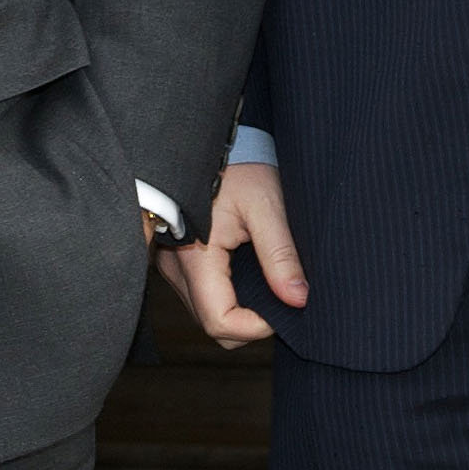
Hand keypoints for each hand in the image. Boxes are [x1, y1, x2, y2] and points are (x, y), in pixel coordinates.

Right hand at [155, 162, 307, 347]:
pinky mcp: (174, 260)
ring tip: (263, 277)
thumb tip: (298, 300)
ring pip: (205, 312)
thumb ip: (280, 255)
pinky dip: (226, 294)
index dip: (255, 327)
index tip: (283, 306)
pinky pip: (200, 295)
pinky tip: (244, 269)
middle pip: (212, 323)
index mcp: (195, 256)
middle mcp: (174, 267)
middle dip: (249, 320)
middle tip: (279, 292)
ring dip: (237, 308)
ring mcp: (170, 265)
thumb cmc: (237, 166)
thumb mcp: (266, 205)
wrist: (208, 141)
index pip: (220, 322)